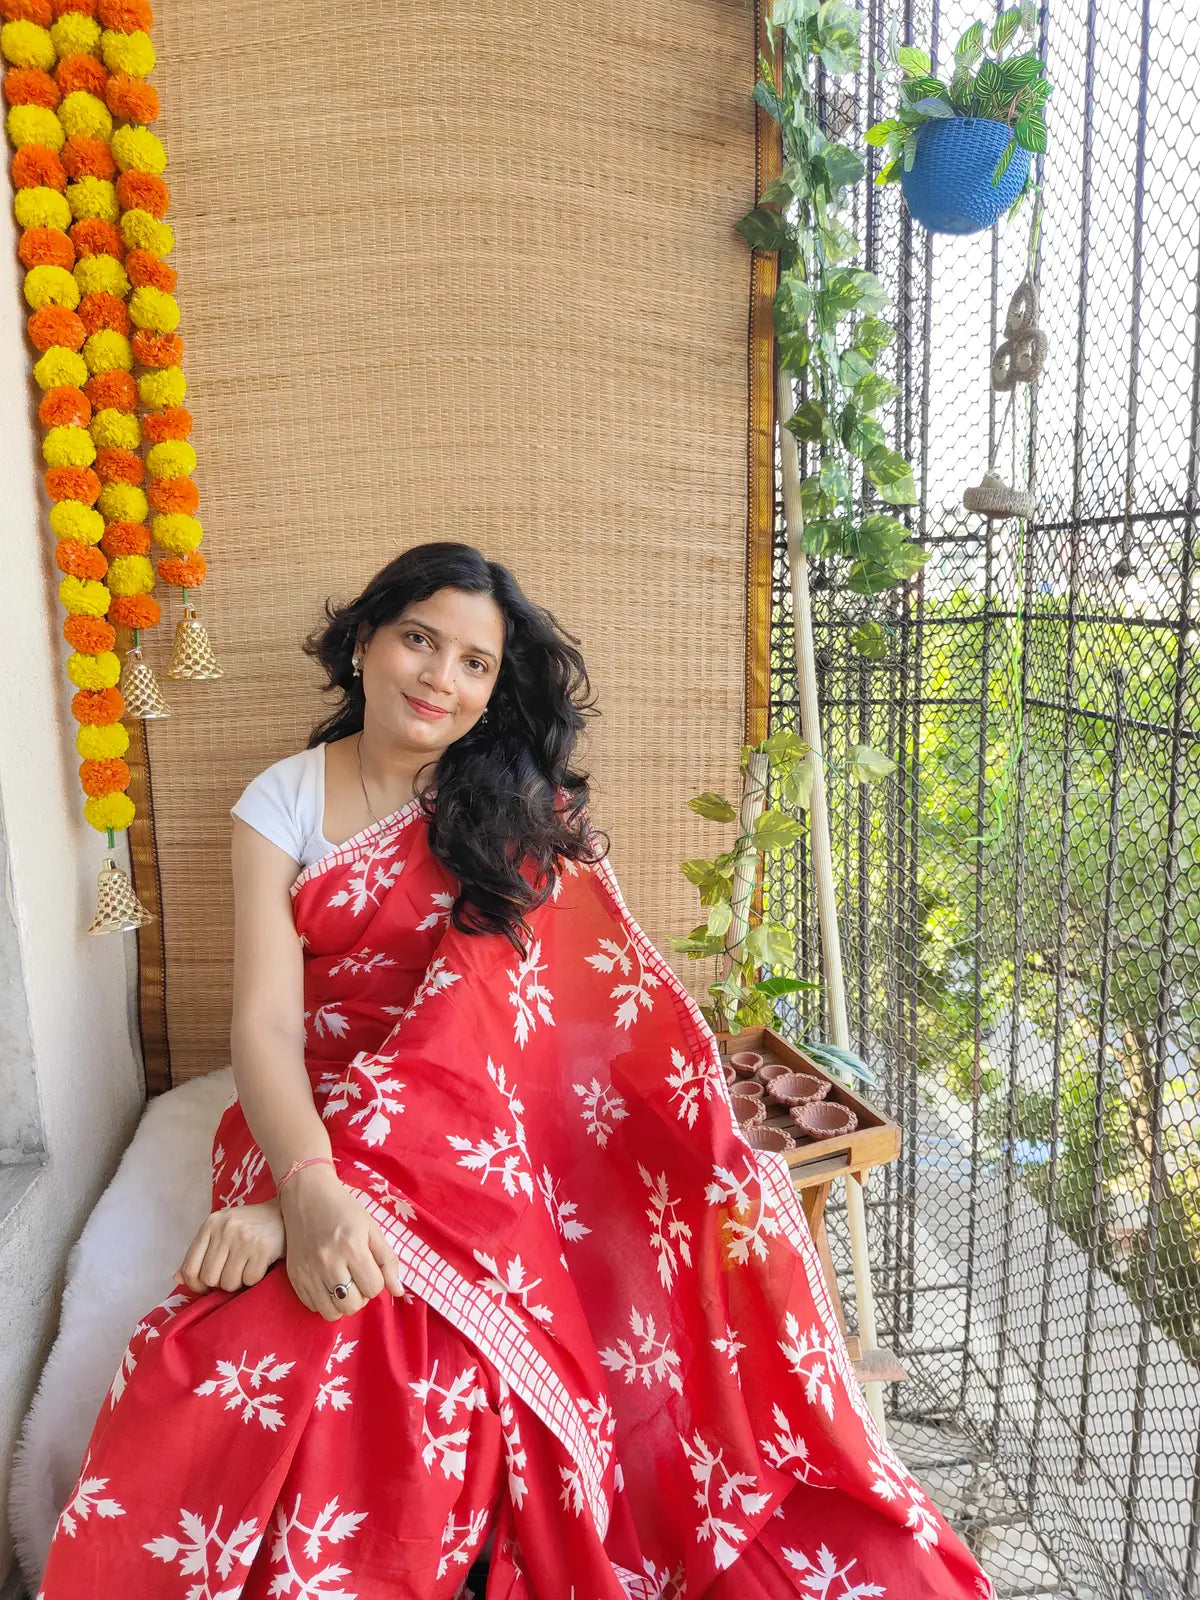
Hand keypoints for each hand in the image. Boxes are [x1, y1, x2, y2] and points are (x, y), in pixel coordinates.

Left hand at [174, 1199, 285, 1293]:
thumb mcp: (221, 1232)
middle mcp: (225, 1230)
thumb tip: (178, 1279)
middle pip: (209, 1278)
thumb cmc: (249, 1227)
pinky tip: (259, 1265)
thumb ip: (200, 1253)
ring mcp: (244, 1239)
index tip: (205, 1287)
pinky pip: (249, 1280)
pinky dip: (254, 1279)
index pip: (190, 1267)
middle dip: (220, 1282)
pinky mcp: (262, 1249)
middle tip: (232, 1273)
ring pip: (228, 1283)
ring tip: (245, 1268)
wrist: (284, 1214)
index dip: (195, 1284)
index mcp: (211, 1224)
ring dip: (237, 1282)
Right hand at [277, 1165, 403, 1321]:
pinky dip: (323, 1300)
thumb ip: (388, 1260)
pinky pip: (312, 1306)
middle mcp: (329, 1262)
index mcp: (352, 1247)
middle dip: (360, 1295)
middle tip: (357, 1278)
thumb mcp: (372, 1229)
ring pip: (332, 1313)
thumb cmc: (344, 1210)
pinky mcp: (294, 1276)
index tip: (370, 1268)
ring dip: (342, 1302)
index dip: (377, 1281)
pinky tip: (326, 1282)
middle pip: (352, 1305)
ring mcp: (308, 1271)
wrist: (307, 1195)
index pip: (374, 1288)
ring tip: (343, 1284)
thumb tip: (398, 1292)